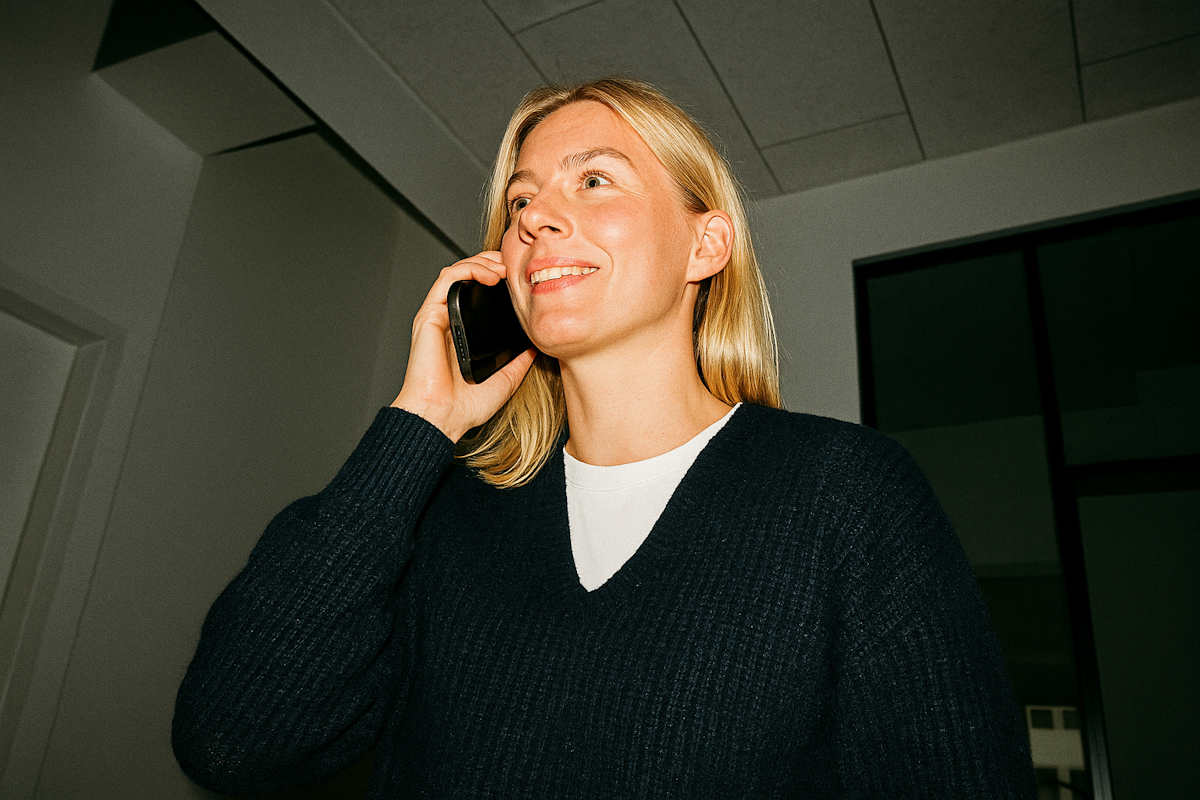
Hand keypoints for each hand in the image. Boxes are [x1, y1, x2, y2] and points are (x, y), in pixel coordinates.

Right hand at [391, 252, 535, 441]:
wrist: (442, 418)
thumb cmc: (464, 406)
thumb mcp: (505, 380)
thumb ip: (519, 361)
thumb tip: (537, 345)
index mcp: (465, 333)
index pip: (480, 294)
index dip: (499, 279)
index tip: (522, 279)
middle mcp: (450, 321)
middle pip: (468, 277)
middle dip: (492, 263)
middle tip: (515, 264)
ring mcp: (438, 316)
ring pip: (457, 272)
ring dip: (481, 262)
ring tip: (504, 267)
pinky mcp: (429, 315)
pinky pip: (447, 280)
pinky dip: (468, 269)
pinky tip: (489, 274)